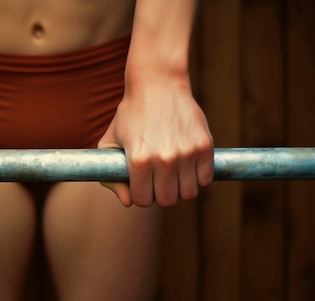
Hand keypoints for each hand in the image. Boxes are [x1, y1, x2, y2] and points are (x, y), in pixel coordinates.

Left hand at [98, 81, 213, 206]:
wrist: (158, 84)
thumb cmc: (130, 115)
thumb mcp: (109, 142)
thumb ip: (111, 177)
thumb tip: (128, 202)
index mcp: (139, 161)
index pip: (142, 201)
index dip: (140, 195)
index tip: (142, 185)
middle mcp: (164, 159)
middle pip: (167, 200)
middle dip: (160, 193)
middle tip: (157, 180)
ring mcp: (186, 153)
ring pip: (188, 193)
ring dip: (179, 187)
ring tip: (172, 174)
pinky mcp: (204, 146)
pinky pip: (205, 179)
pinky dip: (197, 177)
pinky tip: (187, 166)